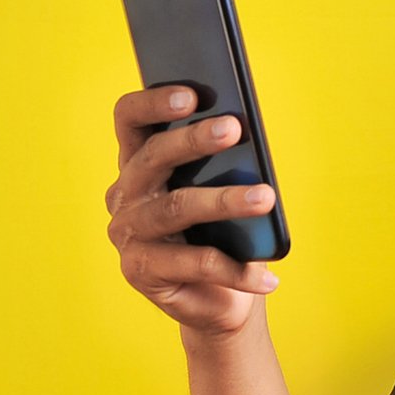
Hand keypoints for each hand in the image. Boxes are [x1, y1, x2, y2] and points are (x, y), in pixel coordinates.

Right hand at [105, 86, 280, 336]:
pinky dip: (237, 270)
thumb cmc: (223, 233)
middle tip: (235, 129)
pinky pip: (195, 264)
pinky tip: (269, 276)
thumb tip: (242, 132)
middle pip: (153, 158)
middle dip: (193, 140)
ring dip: (225, 201)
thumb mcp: (222, 190)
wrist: (218, 300)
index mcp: (138, 162)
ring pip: (176, 208)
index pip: (129, 119)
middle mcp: (125, 194)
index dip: (153, 103)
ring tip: (266, 197)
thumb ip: (223, 162)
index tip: (191, 94)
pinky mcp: (139, 271)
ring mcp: (128, 233)